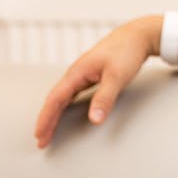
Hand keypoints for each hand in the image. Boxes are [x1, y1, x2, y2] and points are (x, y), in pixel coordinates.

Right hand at [33, 14, 163, 147]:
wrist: (137, 36)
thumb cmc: (126, 52)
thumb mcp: (117, 76)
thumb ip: (105, 98)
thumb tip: (94, 120)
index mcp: (77, 72)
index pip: (55, 99)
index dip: (46, 118)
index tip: (39, 135)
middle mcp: (76, 72)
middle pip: (55, 99)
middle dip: (46, 120)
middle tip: (41, 141)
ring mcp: (82, 73)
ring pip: (62, 96)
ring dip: (54, 114)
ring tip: (48, 131)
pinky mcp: (90, 75)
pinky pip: (71, 93)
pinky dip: (64, 106)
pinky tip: (64, 113)